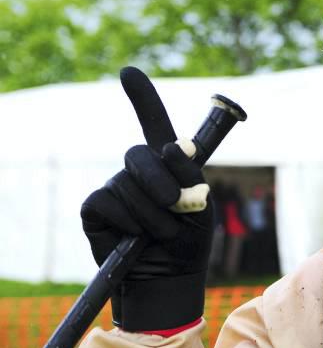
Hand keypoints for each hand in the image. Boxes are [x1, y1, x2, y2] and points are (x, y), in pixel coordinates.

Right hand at [80, 67, 212, 331]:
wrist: (169, 276)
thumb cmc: (189, 239)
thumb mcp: (201, 204)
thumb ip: (190, 174)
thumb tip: (170, 147)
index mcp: (168, 163)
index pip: (153, 122)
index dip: (142, 97)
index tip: (128, 72)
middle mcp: (139, 169)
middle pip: (140, 154)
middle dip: (160, 180)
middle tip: (176, 205)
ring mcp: (116, 187)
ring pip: (128, 184)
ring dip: (152, 214)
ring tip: (162, 234)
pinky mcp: (96, 209)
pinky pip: (107, 202)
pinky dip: (127, 221)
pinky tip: (135, 236)